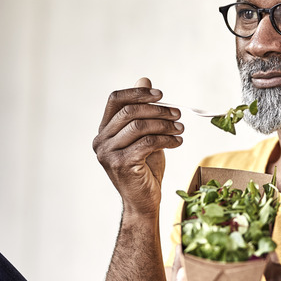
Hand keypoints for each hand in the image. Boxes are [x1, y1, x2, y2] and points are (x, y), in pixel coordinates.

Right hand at [92, 77, 183, 215]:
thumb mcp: (144, 135)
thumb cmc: (145, 168)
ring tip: (180, 128)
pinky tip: (177, 141)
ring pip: (139, 126)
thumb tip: (144, 78)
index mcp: (104, 131)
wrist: (143, 201)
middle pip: (129, 111)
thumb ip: (143, 110)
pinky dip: (167, 139)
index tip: (160, 94)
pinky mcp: (121, 164)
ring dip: (165, 125)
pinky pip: (147, 142)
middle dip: (157, 110)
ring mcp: (108, 153)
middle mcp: (101, 140)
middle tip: (177, 114)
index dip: (138, 93)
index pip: (115, 100)